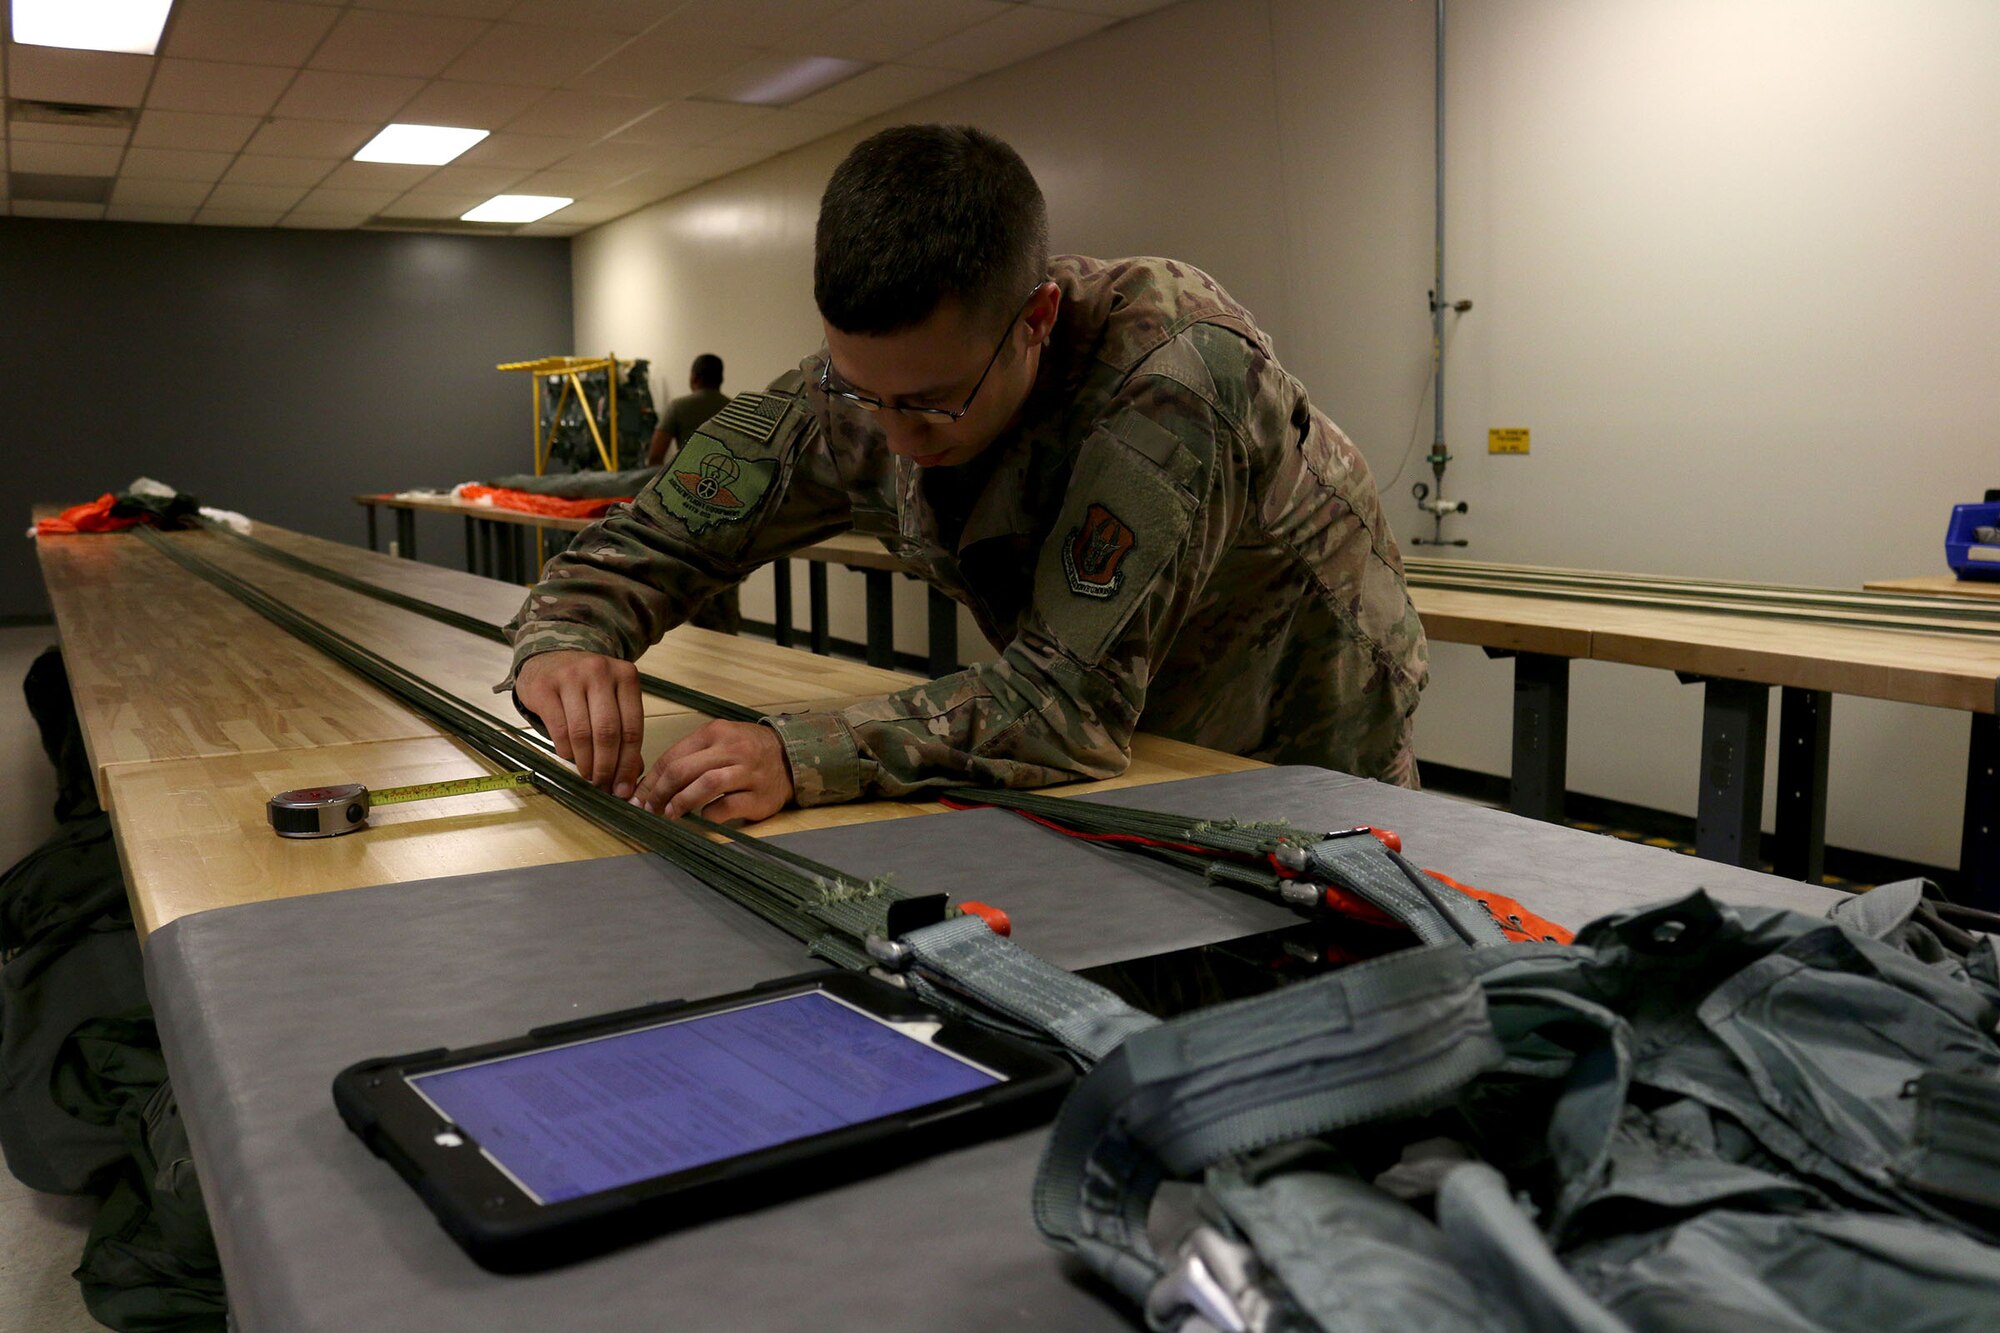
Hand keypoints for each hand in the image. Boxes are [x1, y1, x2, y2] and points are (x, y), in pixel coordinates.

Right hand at [514, 651, 644, 797]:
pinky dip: (566, 750)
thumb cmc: (586, 686)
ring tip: (588, 775)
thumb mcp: (611, 700)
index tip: (623, 786)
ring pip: (583, 733)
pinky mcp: (545, 687)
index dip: (628, 762)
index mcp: (626, 676)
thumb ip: (624, 730)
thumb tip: (632, 775)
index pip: (632, 728)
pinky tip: (569, 757)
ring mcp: (571, 677)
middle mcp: (600, 672)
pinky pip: (559, 729)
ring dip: (586, 762)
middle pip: (608, 732)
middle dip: (607, 766)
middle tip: (603, 784)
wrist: (549, 658)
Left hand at [632, 720, 794, 822]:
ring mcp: (748, 772)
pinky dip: (711, 814)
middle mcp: (733, 749)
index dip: (651, 780)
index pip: (673, 756)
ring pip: (707, 784)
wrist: (792, 758)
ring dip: (682, 802)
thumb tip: (652, 784)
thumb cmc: (747, 752)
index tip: (637, 797)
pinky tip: (704, 817)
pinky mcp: (760, 796)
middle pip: (685, 769)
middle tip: (649, 809)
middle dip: (660, 792)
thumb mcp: (720, 741)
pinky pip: (729, 806)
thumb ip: (691, 756)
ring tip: (670, 815)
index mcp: (716, 732)